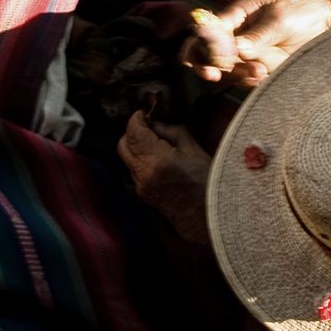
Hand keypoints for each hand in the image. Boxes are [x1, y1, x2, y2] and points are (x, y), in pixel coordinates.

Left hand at [116, 111, 211, 243]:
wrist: (208, 218)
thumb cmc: (206, 181)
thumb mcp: (192, 148)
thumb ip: (169, 131)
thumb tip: (154, 124)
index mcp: (155, 160)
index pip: (133, 131)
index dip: (138, 118)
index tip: (146, 113)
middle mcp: (142, 173)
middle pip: (123, 144)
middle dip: (133, 132)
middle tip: (149, 127)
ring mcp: (140, 186)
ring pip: (127, 159)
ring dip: (136, 148)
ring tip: (156, 145)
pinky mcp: (142, 194)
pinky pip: (134, 171)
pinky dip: (141, 161)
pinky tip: (158, 161)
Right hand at [180, 0, 330, 86]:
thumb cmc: (303, 11)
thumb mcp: (281, 18)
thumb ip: (259, 34)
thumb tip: (238, 49)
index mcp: (237, 15)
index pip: (208, 30)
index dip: (201, 44)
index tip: (207, 56)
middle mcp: (237, 35)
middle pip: (209, 53)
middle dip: (207, 65)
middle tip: (213, 75)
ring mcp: (248, 54)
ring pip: (228, 70)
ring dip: (237, 74)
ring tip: (260, 71)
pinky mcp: (261, 69)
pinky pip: (247, 80)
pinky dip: (251, 81)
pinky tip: (265, 75)